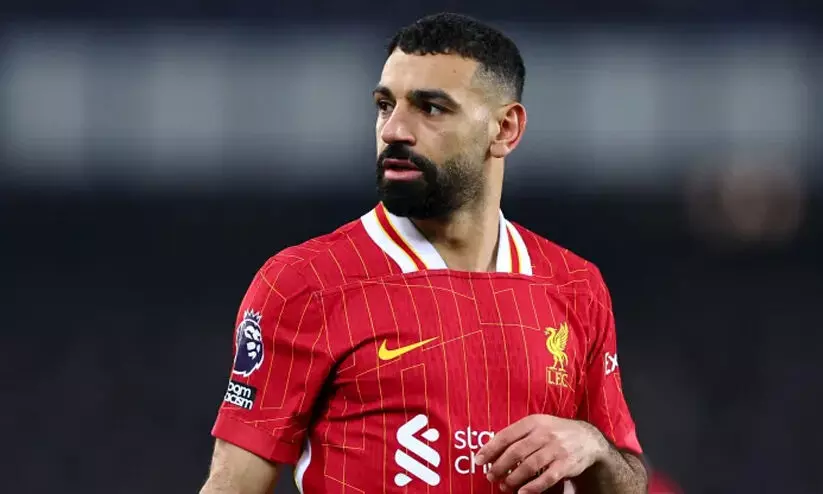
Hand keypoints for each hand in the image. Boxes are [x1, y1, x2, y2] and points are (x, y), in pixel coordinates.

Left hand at [474, 415, 608, 492]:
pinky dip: (533, 487)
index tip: (478, 460)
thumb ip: (517, 434)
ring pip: (529, 466)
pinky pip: (547, 478)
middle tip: (490, 476)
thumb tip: (491, 449)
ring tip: (504, 485)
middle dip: (499, 466)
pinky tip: (522, 493)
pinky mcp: (566, 464)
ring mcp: (556, 449)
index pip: (506, 436)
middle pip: (515, 452)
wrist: (587, 439)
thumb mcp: (537, 425)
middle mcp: (544, 434)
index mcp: (533, 422)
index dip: (490, 449)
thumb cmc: (555, 432)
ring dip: (513, 478)